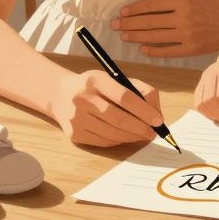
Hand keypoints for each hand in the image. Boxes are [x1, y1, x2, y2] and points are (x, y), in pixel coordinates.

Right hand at [49, 70, 164, 147]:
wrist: (60, 94)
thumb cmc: (95, 86)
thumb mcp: (113, 78)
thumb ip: (138, 90)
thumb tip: (156, 112)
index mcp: (95, 80)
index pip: (124, 97)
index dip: (144, 110)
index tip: (158, 120)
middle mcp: (83, 98)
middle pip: (118, 119)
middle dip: (140, 128)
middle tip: (153, 133)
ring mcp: (76, 118)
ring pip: (112, 133)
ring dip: (132, 137)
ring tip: (143, 135)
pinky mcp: (74, 134)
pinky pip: (103, 141)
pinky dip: (119, 141)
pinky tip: (127, 137)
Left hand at [112, 0, 218, 57]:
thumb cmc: (215, 4)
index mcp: (183, 2)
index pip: (152, 6)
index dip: (134, 9)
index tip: (122, 12)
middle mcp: (183, 19)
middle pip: (149, 22)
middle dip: (129, 24)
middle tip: (114, 26)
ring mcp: (186, 36)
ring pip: (155, 37)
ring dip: (136, 37)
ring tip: (124, 36)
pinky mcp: (191, 50)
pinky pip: (167, 51)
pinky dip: (153, 51)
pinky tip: (142, 49)